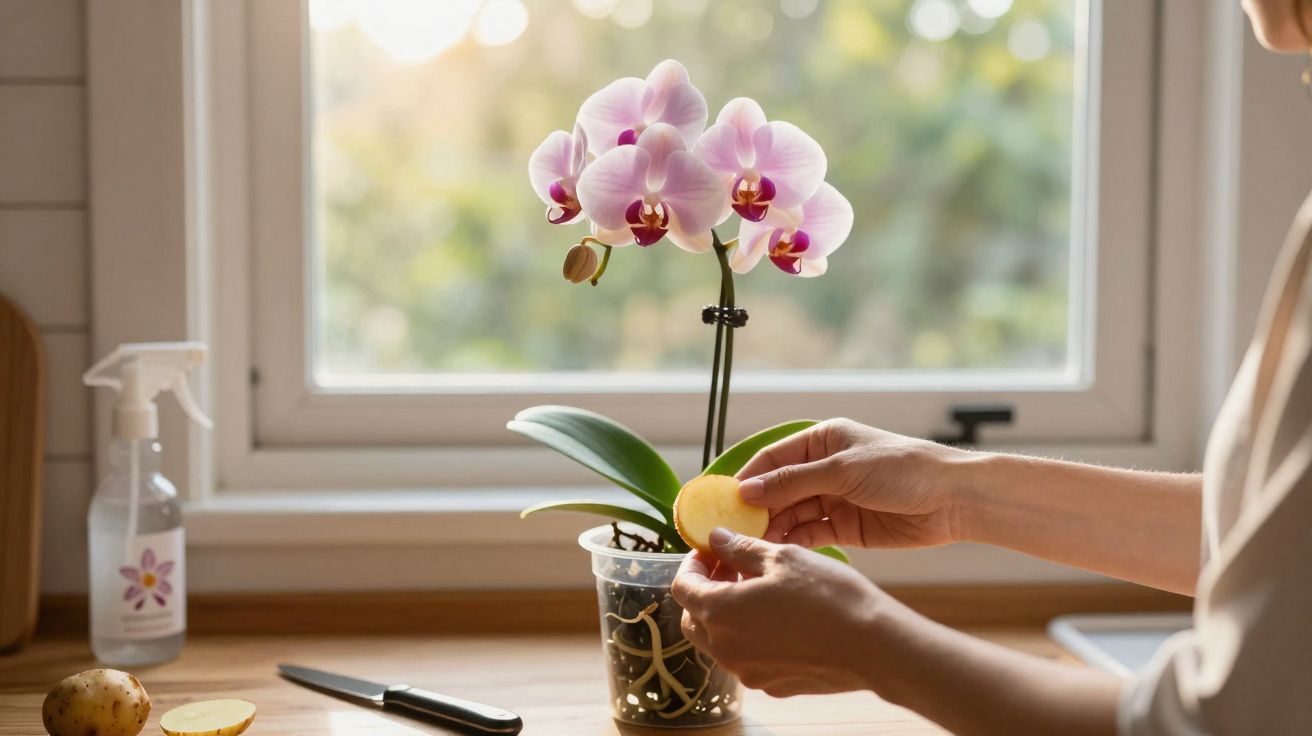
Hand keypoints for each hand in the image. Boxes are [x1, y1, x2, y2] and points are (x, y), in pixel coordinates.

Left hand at [670, 528, 890, 696]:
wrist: (873, 646)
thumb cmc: (827, 596)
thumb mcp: (781, 558)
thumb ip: (741, 549)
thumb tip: (716, 539)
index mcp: (719, 612)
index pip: (682, 587)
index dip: (692, 564)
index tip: (711, 550)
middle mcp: (726, 649)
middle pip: (694, 618)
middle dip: (705, 590)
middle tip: (731, 567)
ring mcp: (749, 672)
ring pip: (720, 641)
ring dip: (727, 614)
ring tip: (758, 589)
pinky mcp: (773, 685)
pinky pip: (748, 658)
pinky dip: (751, 636)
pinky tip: (780, 617)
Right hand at [736, 418, 974, 548]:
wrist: (953, 499)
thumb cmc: (902, 469)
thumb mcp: (843, 470)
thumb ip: (794, 482)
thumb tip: (748, 491)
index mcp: (821, 441)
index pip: (772, 458)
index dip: (747, 479)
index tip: (722, 501)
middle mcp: (823, 469)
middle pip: (778, 489)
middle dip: (756, 509)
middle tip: (731, 532)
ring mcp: (833, 499)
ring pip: (791, 514)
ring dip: (773, 529)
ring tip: (751, 547)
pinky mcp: (845, 527)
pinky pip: (810, 534)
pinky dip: (794, 542)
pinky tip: (777, 553)